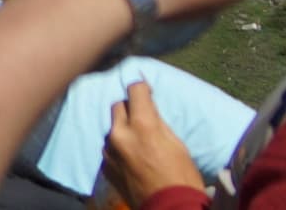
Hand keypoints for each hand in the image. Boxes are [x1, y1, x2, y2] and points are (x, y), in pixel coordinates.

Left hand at [102, 81, 202, 202]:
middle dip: (131, 108)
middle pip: (119, 106)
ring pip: (112, 127)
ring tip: (138, 141)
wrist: (170, 209)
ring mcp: (108, 149)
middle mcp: (119, 133)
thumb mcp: (177, 145)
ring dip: (123, 128)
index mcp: (142, 125)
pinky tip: (131, 157)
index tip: (146, 90)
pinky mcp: (104, 164)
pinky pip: (109, 146)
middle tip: (143, 117)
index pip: (134, 90)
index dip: (141, 88)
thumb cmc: (181, 177)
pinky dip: (118, 147)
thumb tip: (149, 109)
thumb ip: (158, 123)